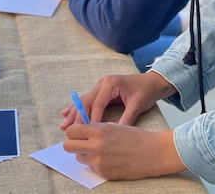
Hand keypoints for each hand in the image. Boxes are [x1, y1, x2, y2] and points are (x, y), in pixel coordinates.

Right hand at [61, 72, 176, 127]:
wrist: (151, 82)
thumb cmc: (145, 92)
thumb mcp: (137, 105)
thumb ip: (127, 118)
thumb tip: (116, 134)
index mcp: (111, 83)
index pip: (98, 103)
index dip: (92, 118)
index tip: (87, 132)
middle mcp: (102, 82)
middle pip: (87, 101)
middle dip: (77, 116)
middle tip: (68, 130)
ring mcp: (100, 85)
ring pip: (84, 100)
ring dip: (74, 112)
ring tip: (64, 124)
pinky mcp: (100, 90)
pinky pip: (87, 99)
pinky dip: (77, 107)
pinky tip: (67, 113)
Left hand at [64, 124, 184, 179]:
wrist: (151, 152)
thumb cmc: (133, 136)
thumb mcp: (112, 125)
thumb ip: (94, 128)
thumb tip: (79, 130)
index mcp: (97, 130)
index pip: (71, 131)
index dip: (73, 131)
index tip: (77, 132)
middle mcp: (95, 145)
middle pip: (68, 146)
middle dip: (72, 143)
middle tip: (80, 142)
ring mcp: (99, 161)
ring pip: (78, 157)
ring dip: (84, 154)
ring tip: (98, 150)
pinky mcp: (103, 173)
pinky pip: (90, 167)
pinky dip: (95, 163)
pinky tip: (107, 158)